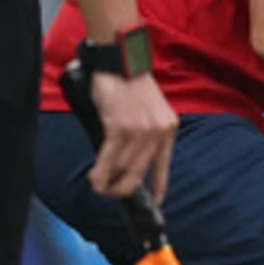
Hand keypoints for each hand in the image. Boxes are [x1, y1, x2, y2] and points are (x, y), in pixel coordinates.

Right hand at [83, 70, 176, 203]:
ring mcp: (139, 131)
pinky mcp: (119, 128)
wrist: (122, 62)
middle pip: (140, 173)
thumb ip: (146, 134)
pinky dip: (100, 172)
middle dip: (124, 188)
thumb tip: (129, 161)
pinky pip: (108, 159)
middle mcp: (157, 132)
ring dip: (107, 181)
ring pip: (122, 168)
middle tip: (111, 193)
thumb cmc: (131, 85)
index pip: (165, 164)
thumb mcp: (149, 111)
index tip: (158, 202)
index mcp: (168, 128)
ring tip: (99, 184)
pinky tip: (95, 179)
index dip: (159, 185)